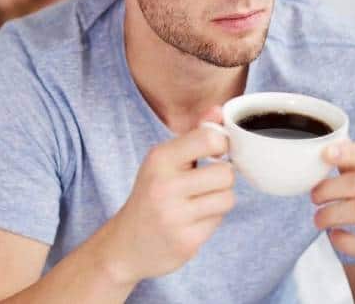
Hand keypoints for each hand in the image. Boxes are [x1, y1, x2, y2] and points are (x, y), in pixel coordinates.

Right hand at [101, 107, 234, 284]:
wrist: (125, 244)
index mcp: (159, 159)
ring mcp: (175, 215)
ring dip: (220, 199)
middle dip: (222, 178)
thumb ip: (194, 134)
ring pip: (228, 198)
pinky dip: (212, 219)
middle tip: (206, 182)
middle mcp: (165, 185)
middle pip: (226, 173)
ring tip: (200, 201)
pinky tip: (194, 220)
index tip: (215, 153)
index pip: (209, 139)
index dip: (222, 144)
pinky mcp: (187, 240)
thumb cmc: (150, 195)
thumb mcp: (163, 161)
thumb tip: (219, 109)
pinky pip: (219, 221)